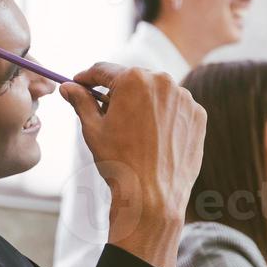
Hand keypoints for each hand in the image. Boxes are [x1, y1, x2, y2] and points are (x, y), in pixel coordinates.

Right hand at [61, 63, 206, 266]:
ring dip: (143, 104)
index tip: (80, 84)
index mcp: (134, 79)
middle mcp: (163, 82)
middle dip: (117, 92)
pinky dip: (164, 117)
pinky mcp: (198, 117)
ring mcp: (185, 99)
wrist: (153, 196)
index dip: (87, 78)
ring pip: (157, 94)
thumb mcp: (93, 129)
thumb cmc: (119, 162)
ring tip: (132, 131)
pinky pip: (176, 110)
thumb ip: (81, 101)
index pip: (104, 70)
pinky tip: (154, 138)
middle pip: (132, 80)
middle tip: (104, 111)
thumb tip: (68, 87)